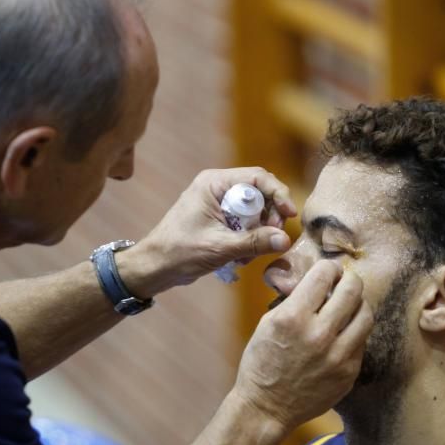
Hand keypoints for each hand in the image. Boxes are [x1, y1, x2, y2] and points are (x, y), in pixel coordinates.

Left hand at [126, 168, 295, 293]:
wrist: (155, 266)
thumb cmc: (179, 252)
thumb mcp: (220, 247)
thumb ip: (254, 242)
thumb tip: (286, 239)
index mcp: (214, 183)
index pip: (258, 177)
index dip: (278, 193)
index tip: (290, 214)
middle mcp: (217, 187)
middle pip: (259, 193)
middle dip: (270, 216)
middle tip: (273, 237)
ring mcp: (218, 202)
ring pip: (254, 210)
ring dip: (259, 231)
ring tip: (250, 254)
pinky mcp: (218, 218)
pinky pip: (245, 222)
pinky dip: (249, 238)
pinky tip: (240, 257)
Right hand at [231, 261, 373, 431]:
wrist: (266, 408)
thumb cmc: (261, 363)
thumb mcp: (267, 323)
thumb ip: (294, 301)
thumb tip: (316, 284)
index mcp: (293, 317)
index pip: (324, 275)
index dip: (328, 267)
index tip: (328, 270)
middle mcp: (319, 334)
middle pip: (352, 290)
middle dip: (349, 279)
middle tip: (345, 281)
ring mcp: (338, 356)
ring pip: (366, 314)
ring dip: (359, 304)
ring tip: (350, 305)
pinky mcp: (349, 373)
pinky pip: (362, 341)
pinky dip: (355, 331)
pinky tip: (344, 333)